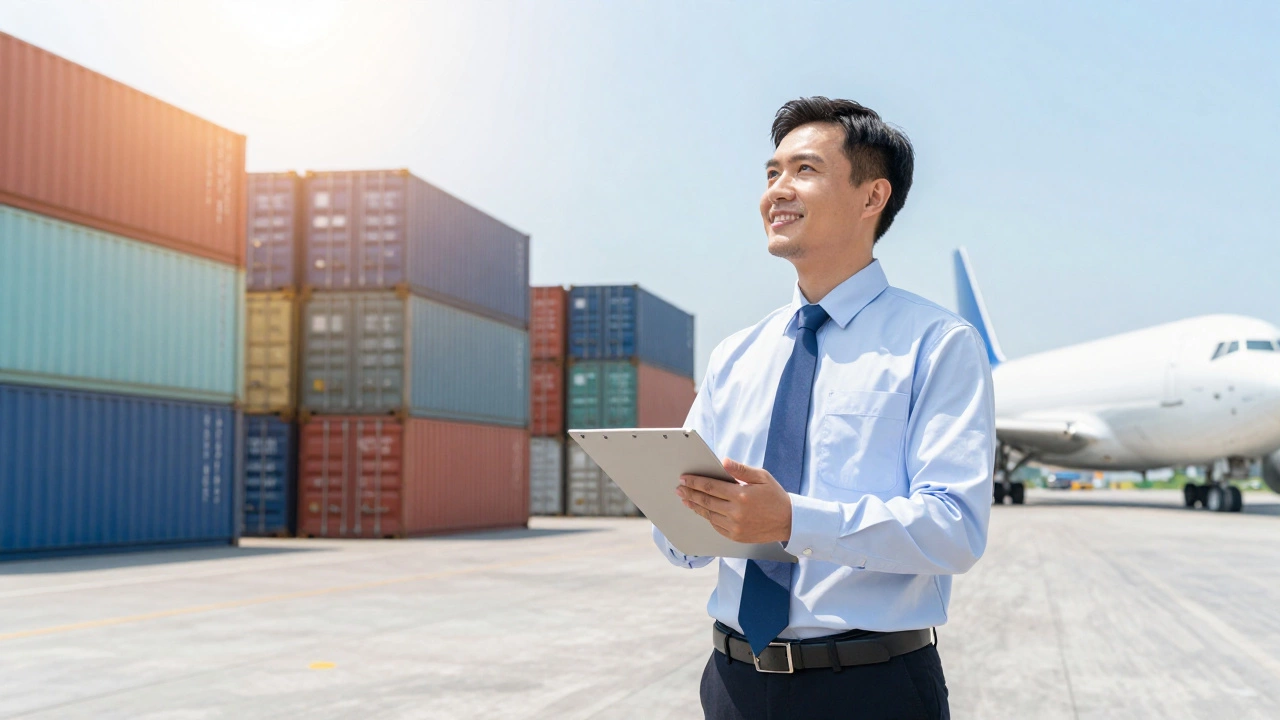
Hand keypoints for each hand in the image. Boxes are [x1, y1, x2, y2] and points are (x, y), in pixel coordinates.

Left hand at [677, 458, 791, 543]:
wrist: (789, 521)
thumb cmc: (775, 496)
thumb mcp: (762, 477)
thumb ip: (741, 470)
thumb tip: (724, 462)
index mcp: (741, 495)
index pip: (710, 486)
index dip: (695, 482)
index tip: (684, 478)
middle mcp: (736, 512)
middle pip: (706, 501)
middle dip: (690, 493)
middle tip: (679, 489)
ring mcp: (735, 526)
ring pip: (709, 515)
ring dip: (696, 506)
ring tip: (686, 499)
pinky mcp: (736, 536)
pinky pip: (716, 526)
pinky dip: (708, 517)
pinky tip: (702, 511)